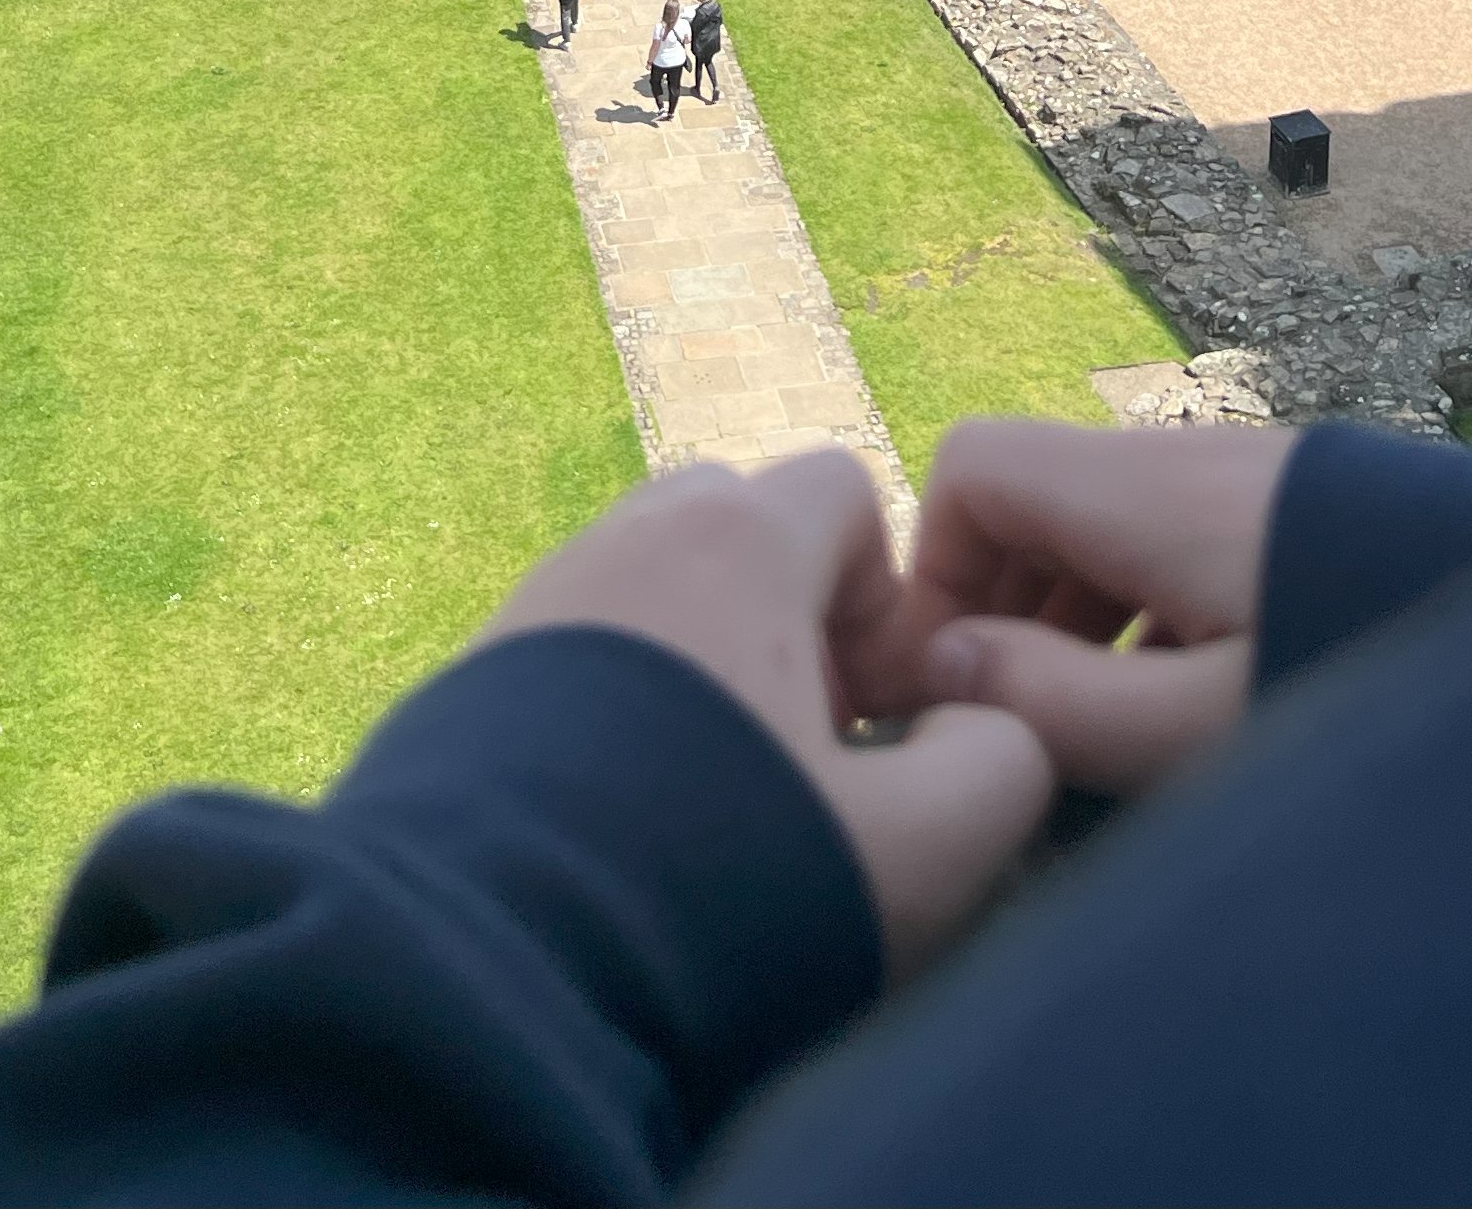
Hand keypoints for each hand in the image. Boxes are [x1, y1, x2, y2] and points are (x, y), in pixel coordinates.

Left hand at [485, 450, 1052, 975]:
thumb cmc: (726, 889)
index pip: (844, 492)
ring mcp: (534, 602)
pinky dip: (613, 712)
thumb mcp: (927, 851)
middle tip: (796, 753)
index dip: (886, 601)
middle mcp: (625, 540)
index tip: (873, 721)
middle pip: (739, 525)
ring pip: (652, 588)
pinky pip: (573, 654)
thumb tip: (986, 729)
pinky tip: (622, 829)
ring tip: (707, 799)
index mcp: (735, 542)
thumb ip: (1004, 762)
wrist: (498, 979)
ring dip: (699, 666)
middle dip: (786, 616)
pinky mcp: (468, 678)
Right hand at [899, 420, 1297, 798]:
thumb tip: (942, 663)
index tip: (943, 682)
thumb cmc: (1353, 676)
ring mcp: (1244, 484)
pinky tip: (1177, 714)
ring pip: (1102, 535)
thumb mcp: (1200, 728)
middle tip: (1010, 732)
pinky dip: (1140, 622)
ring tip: (1090, 739)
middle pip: (1033, 503)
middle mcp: (1183, 460)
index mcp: (1143, 490)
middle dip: (998, 611)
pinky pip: (1172, 553)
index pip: (973, 468)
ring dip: (1069, 625)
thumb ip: (1059, 701)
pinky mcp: (1289, 519)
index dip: (933, 567)